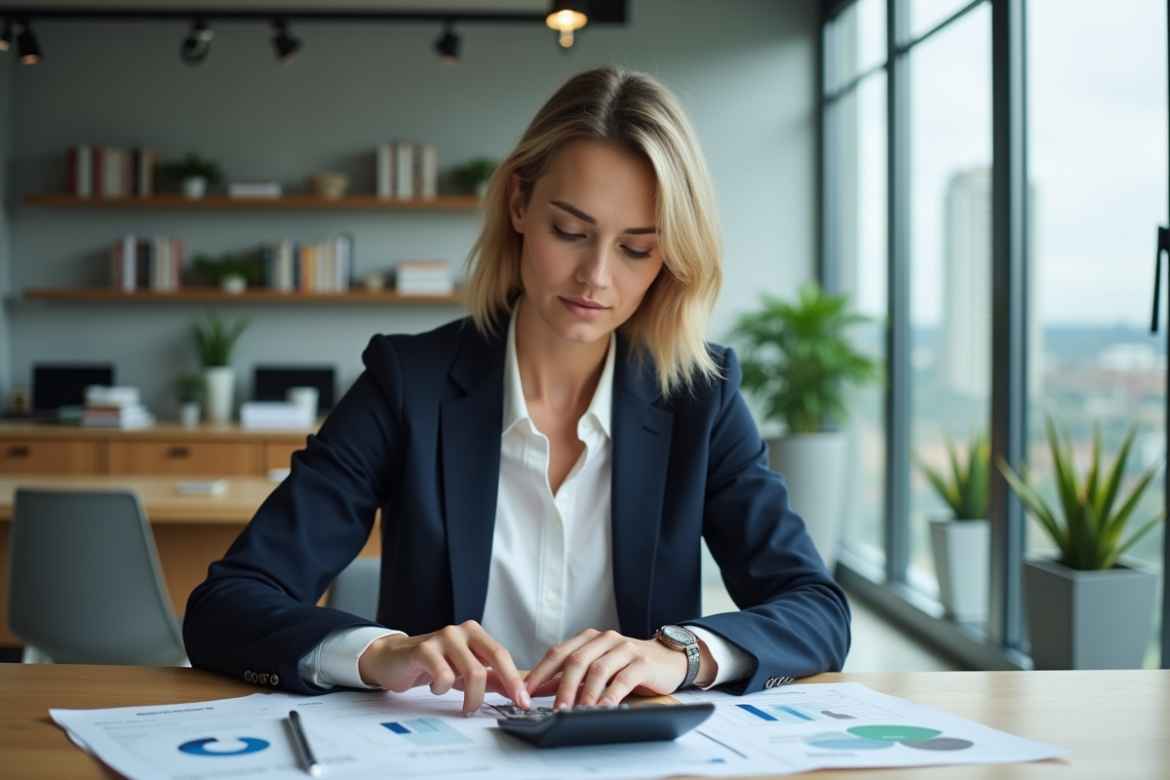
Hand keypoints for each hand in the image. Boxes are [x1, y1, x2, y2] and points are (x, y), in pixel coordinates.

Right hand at [357, 620, 530, 715]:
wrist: (393, 659)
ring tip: (464, 706)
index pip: (502, 655)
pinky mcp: (424, 650)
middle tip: (508, 707)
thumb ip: (490, 678)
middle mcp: (461, 631)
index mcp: (474, 633)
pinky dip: (443, 689)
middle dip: (505, 686)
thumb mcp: (464, 672)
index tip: (524, 701)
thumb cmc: (432, 665)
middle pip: (493, 660)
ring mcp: (443, 638)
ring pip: (472, 672)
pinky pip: (445, 676)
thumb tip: (517, 690)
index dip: (515, 679)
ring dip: (471, 697)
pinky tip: (436, 687)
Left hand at [523, 629, 707, 709]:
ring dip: (585, 693)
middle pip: (577, 660)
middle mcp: (605, 639)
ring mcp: (625, 648)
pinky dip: (611, 694)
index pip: (558, 653)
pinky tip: (604, 707)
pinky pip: (624, 678)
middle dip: (562, 686)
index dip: (541, 673)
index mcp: (589, 638)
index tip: (525, 692)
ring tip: (577, 711)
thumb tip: (539, 689)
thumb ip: (572, 676)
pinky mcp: (643, 662)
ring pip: (599, 668)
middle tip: (555, 708)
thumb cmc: (629, 665)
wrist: (669, 659)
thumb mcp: (598, 667)